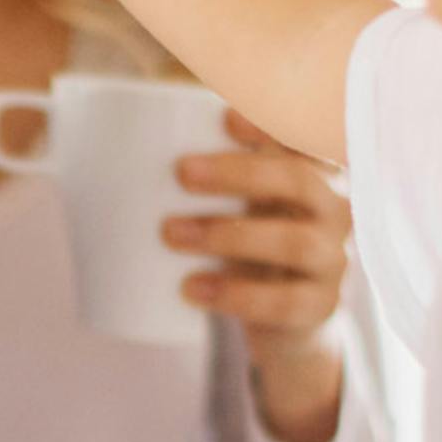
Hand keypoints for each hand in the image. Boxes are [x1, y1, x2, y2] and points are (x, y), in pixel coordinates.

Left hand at [163, 113, 352, 441]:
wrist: (283, 323)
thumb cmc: (248, 246)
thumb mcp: (237, 205)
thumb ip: (204, 174)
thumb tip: (106, 141)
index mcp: (314, 172)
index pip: (306, 137)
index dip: (273, 123)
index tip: (223, 118)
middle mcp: (336, 209)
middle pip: (299, 181)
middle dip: (238, 173)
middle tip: (180, 173)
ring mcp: (333, 259)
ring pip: (293, 241)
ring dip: (227, 234)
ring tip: (171, 233)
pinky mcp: (321, 306)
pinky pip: (286, 301)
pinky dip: (235, 295)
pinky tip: (192, 288)